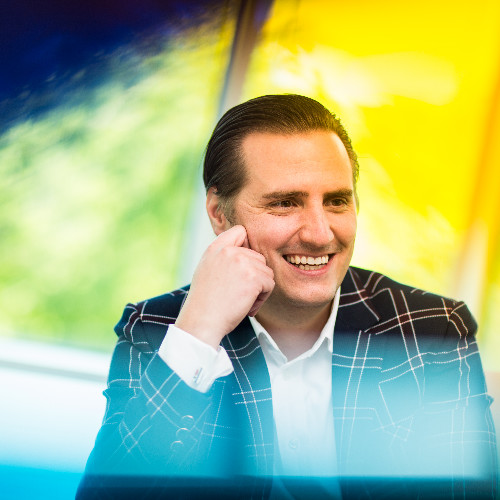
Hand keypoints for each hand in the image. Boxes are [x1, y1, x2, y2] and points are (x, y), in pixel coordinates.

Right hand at [175, 225, 274, 348]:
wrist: (202, 321)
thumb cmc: (205, 302)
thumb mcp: (207, 269)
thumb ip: (223, 257)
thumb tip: (246, 253)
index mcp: (216, 248)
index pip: (240, 231)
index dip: (246, 246)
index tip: (242, 266)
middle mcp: (229, 251)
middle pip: (258, 257)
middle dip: (254, 276)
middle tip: (241, 293)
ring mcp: (242, 262)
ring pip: (266, 272)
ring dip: (259, 289)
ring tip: (243, 301)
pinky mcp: (254, 277)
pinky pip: (269, 284)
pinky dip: (262, 298)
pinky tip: (248, 307)